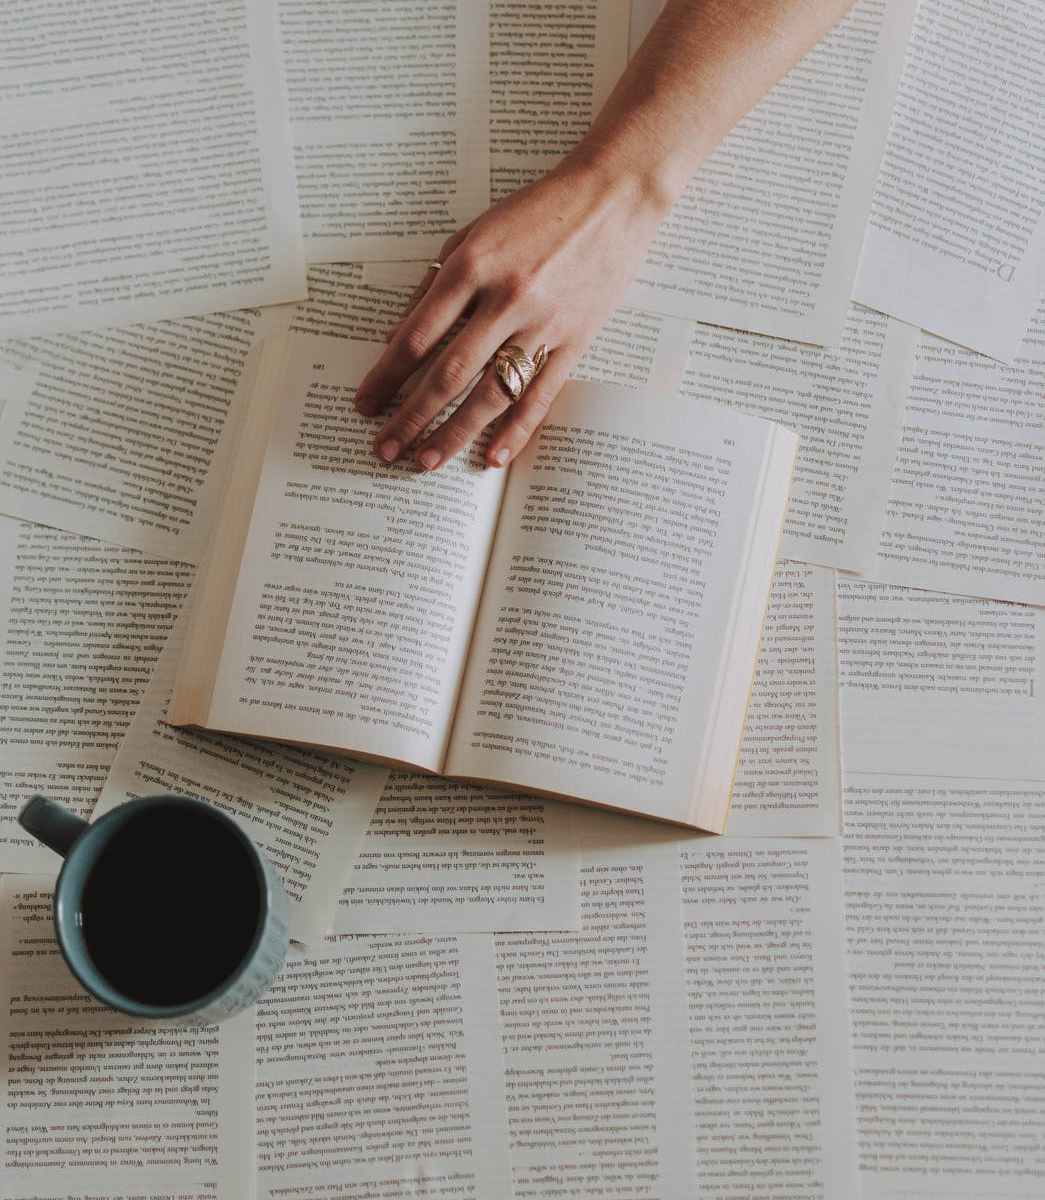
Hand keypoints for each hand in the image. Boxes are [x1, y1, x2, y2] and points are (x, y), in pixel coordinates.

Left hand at [353, 158, 666, 469]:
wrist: (613, 196)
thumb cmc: (537, 212)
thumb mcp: (473, 233)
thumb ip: (435, 284)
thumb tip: (398, 340)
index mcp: (471, 267)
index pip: (416, 337)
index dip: (386, 376)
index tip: (365, 403)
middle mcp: (505, 299)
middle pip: (447, 374)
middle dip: (410, 417)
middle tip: (384, 449)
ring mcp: (543, 323)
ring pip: (490, 393)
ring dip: (454, 433)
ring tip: (425, 463)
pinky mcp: (575, 340)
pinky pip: (541, 395)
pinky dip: (515, 430)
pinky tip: (491, 457)